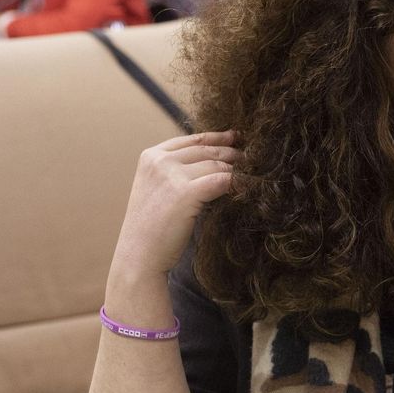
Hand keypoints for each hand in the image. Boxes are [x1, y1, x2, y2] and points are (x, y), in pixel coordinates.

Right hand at [110, 130, 240, 280]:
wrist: (139, 256)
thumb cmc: (152, 229)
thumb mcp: (157, 190)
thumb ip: (176, 172)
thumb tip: (213, 162)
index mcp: (150, 156)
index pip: (191, 139)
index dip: (217, 137)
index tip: (236, 136)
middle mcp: (159, 161)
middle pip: (207, 150)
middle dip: (232, 153)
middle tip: (252, 158)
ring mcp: (170, 174)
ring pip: (217, 165)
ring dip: (238, 170)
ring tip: (254, 174)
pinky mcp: (185, 192)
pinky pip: (223, 180)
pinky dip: (240, 183)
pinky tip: (250, 188)